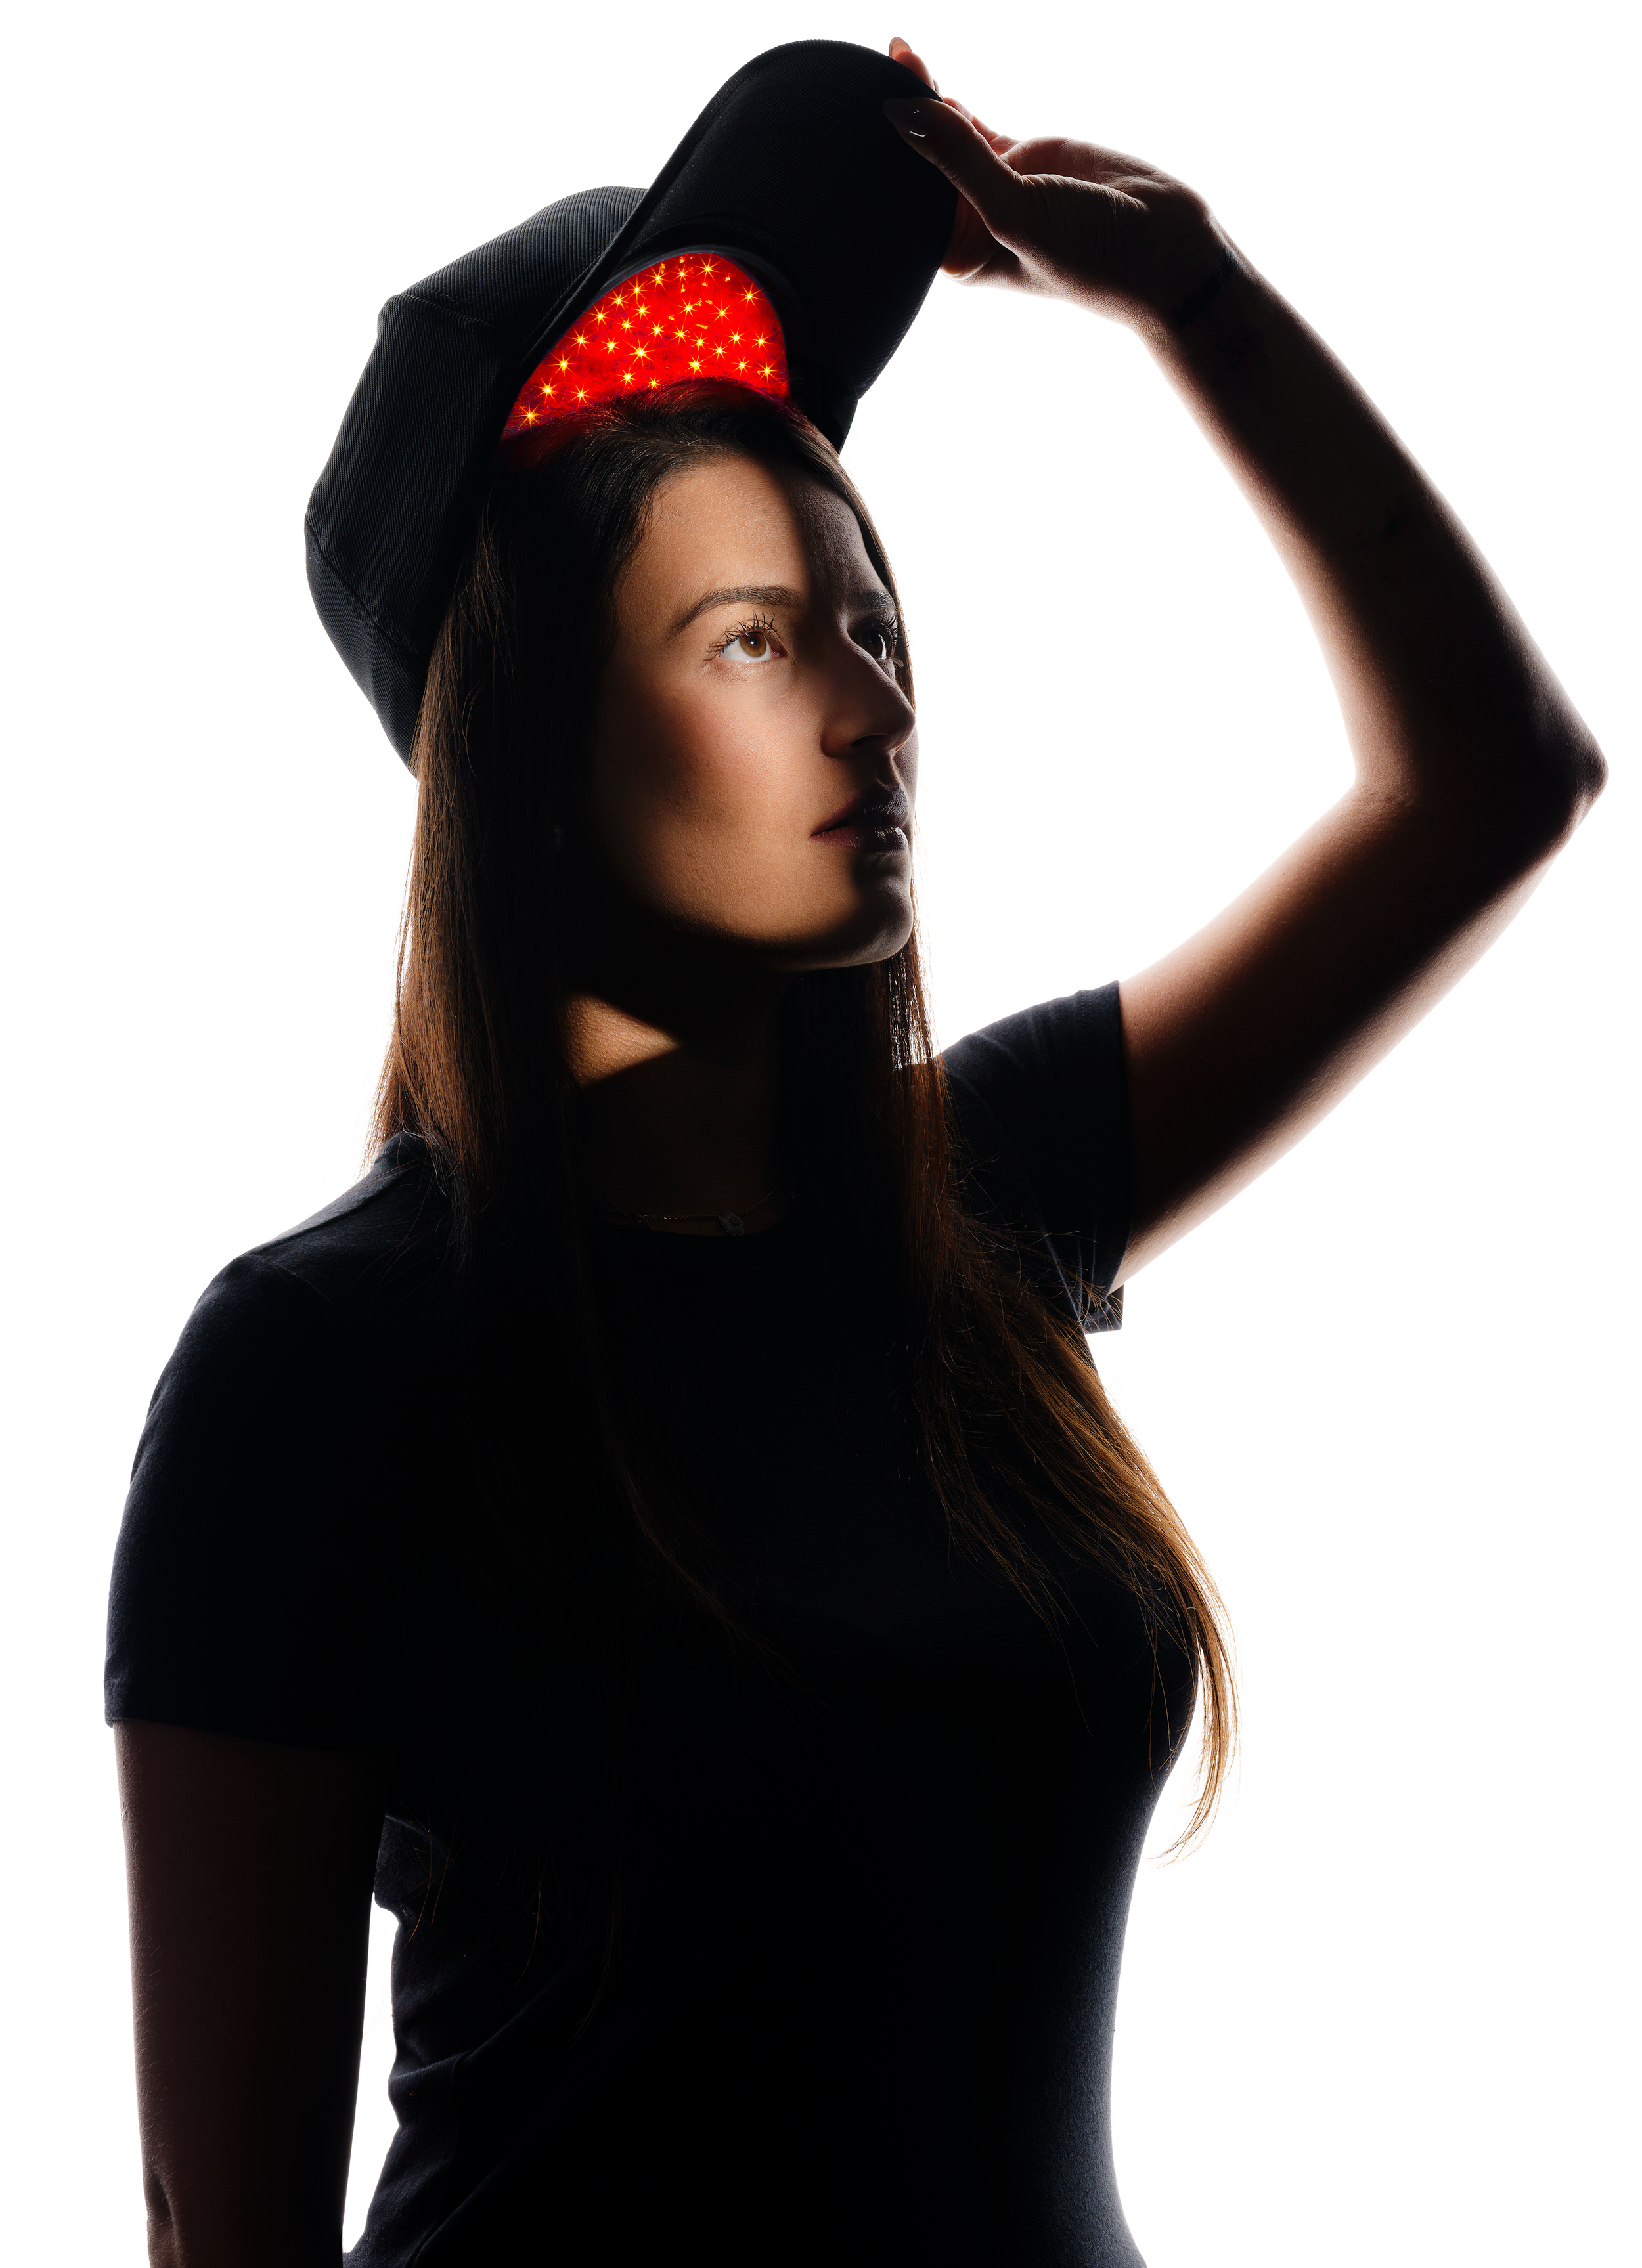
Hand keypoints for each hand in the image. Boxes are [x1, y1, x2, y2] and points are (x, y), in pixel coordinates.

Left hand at [885, 36, 1236, 332]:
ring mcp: (994, 186)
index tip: (853, 113)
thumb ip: (961, 159)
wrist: (1163, 250)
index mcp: (956, 253)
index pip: (903, 202)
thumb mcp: (1016, 209)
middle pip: (918, 166)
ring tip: (895, 55)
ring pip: (944, 137)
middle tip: (861, 72)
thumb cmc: (1090, 255)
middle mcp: (969, 221)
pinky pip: (973, 126)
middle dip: (895, 123)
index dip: (879, 160)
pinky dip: (950, 102)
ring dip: (922, 101)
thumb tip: (903, 113)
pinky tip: (923, 74)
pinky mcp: (1021, 157)